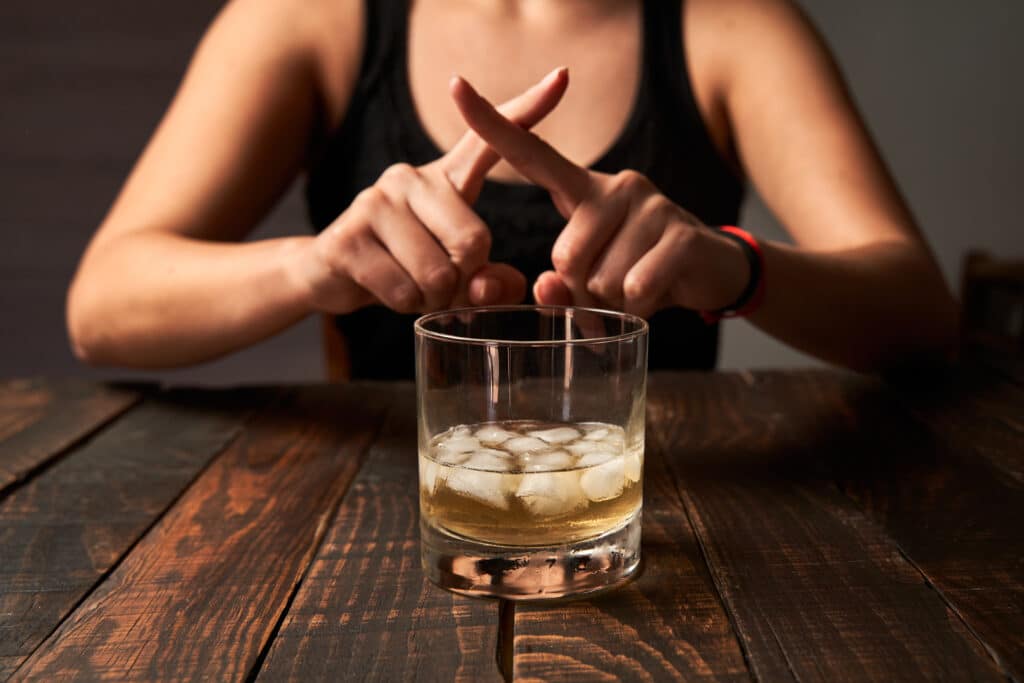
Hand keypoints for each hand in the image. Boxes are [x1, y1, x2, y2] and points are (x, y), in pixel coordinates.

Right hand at [295, 68, 569, 313]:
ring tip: (410, 284)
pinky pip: (403, 291)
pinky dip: (404, 305)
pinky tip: (385, 289)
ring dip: (431, 298)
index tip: (562, 76)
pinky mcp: (348, 237)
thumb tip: (489, 287)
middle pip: (473, 243)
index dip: (528, 109)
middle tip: (439, 282)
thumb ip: (490, 282)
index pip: (488, 141)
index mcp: (446, 178)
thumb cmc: (408, 268)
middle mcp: (410, 178)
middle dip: (463, 281)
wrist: (331, 274)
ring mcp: (375, 203)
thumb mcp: (457, 273)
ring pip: (437, 274)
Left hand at [450, 75, 750, 318]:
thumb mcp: (590, 283)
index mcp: (582, 190)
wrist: (710, 272)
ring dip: (613, 302)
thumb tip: (547, 289)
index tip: (456, 88)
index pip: (532, 154)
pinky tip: (655, 295)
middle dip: (581, 290)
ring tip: (634, 287)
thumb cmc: (635, 273)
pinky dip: (639, 308)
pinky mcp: (680, 232)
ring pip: (601, 279)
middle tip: (610, 287)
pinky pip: (636, 288)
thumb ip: (560, 287)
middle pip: (565, 256)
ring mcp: (650, 204)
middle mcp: (614, 185)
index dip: (492, 125)